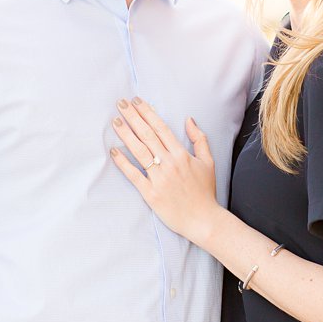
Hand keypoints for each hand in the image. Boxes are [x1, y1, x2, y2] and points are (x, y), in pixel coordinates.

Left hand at [109, 97, 219, 242]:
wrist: (203, 220)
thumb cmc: (205, 192)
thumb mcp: (208, 162)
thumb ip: (199, 139)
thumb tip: (189, 120)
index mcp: (182, 154)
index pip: (161, 128)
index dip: (147, 113)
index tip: (136, 101)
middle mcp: (169, 163)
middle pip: (147, 135)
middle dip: (133, 117)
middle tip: (120, 104)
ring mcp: (159, 178)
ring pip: (139, 151)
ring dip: (126, 134)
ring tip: (115, 121)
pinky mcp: (150, 193)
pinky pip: (134, 175)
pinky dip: (123, 163)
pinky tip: (114, 151)